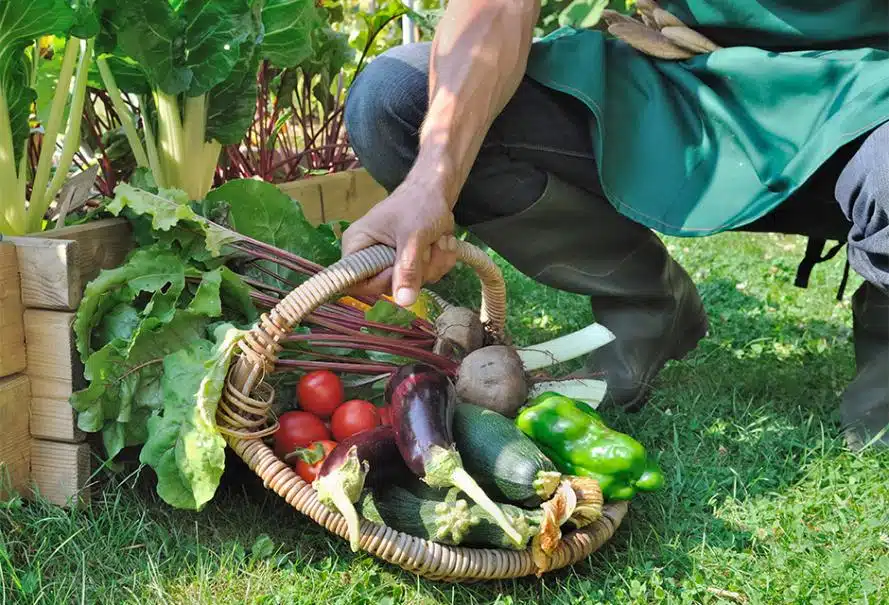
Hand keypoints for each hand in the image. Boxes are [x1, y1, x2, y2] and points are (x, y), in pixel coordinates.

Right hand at [340, 180, 458, 305]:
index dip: (376, 284)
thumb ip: (408, 267)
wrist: (437, 190)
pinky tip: (442, 241)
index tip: (397, 270)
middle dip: (417, 270)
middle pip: (389, 287)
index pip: (352, 282)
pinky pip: (425, 278)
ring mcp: (391, 262)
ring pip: (412, 284)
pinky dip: (440, 261)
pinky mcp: (409, 264)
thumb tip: (404, 302)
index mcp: (357, 245)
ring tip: (438, 238)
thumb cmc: (418, 203)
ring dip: (434, 263)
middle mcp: (370, 257)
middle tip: (427, 247)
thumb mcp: (413, 235)